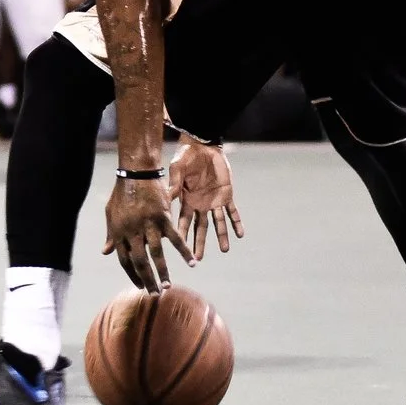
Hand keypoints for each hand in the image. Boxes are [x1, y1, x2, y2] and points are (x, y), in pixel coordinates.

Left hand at [102, 171, 190, 290]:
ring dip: (163, 272)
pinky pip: (175, 239)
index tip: (140, 285)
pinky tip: (191, 262)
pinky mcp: (163, 218)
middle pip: (140, 262)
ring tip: (167, 286)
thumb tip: (105, 251)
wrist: (136, 172)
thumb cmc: (122, 193)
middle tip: (155, 293)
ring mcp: (148, 225)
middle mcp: (132, 232)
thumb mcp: (111, 214)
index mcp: (119, 232)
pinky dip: (184, 251)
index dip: (132, 274)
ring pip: (156, 254)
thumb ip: (111, 234)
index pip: (125, 260)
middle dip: (147, 279)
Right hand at [170, 137, 242, 259]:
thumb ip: (173, 185)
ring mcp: (214, 200)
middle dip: (199, 242)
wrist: (203, 145)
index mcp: (187, 200)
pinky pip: (232, 211)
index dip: (183, 235)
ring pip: (218, 223)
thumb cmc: (186, 155)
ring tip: (225, 250)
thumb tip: (165, 199)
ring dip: (221, 236)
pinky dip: (236, 222)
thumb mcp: (177, 169)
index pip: (184, 222)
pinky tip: (240, 234)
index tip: (180, 249)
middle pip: (200, 227)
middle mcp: (200, 204)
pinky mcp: (227, 194)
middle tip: (198, 259)